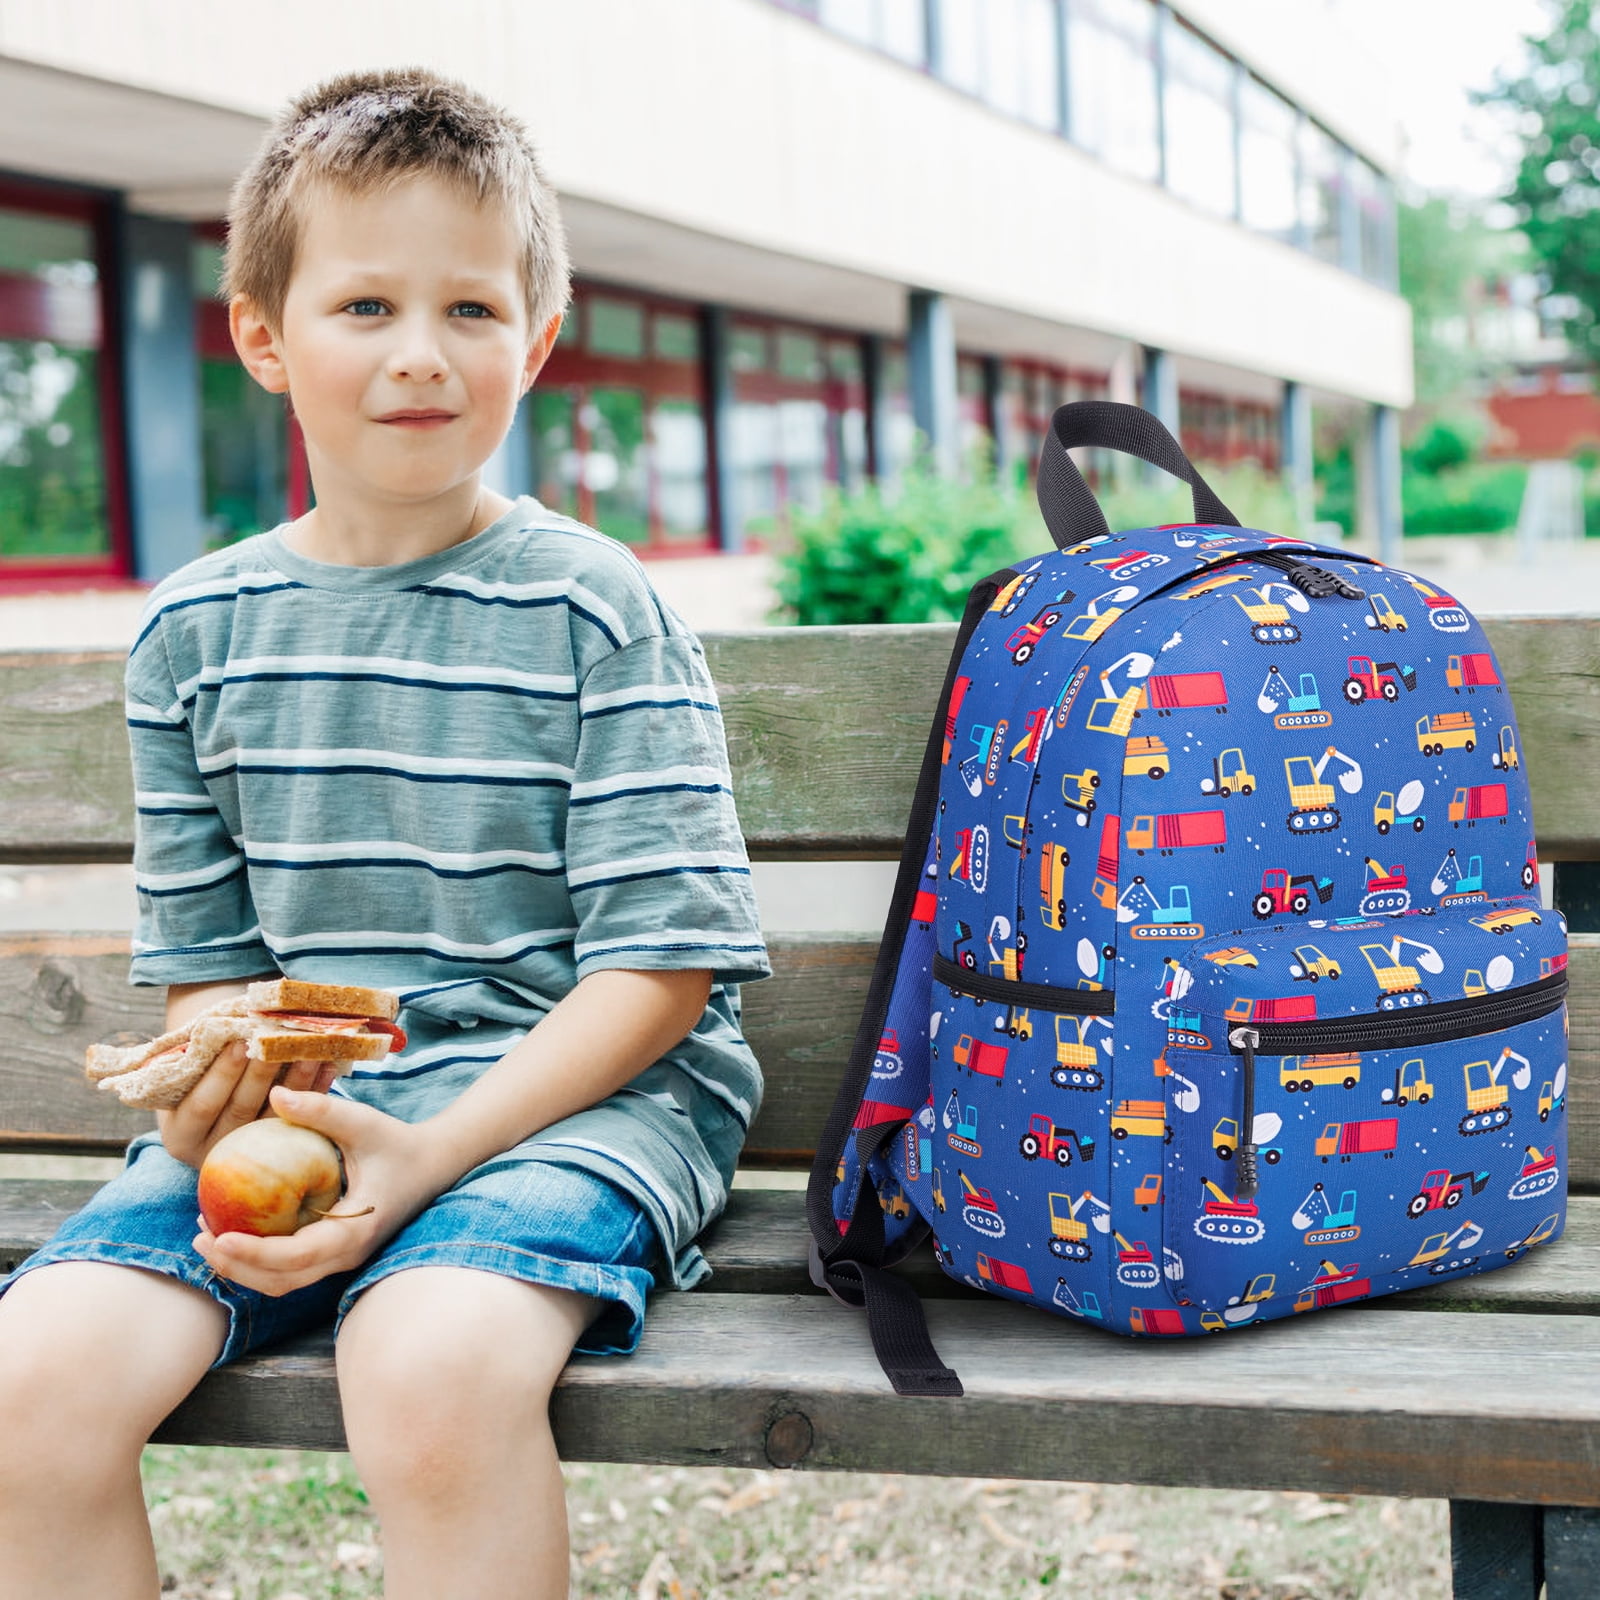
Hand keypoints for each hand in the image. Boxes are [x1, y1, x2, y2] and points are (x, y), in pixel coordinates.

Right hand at [158, 1043, 342, 1168]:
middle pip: (240, 1110)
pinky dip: (314, 1092)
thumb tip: (233, 1025)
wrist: (214, 1103)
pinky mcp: (278, 1148)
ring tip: (310, 1049)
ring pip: (274, 1116)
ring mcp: (247, 1152)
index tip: (239, 1043)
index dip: (221, 1074)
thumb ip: (201, 1062)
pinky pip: (299, 1120)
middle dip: (261, 1073)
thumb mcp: (189, 1076)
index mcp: (181, 1134)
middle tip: (279, 1043)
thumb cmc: (198, 1078)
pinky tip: (326, 1067)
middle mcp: (212, 1149)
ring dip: (295, 1081)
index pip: (202, 1104)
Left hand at [195, 1086, 436, 1296]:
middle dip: (235, 1267)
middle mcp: (345, 1254)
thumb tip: (276, 1095)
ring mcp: (339, 1257)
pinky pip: (289, 1266)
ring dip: (242, 1266)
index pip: (297, 1257)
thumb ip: (321, 1110)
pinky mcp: (332, 1251)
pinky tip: (233, 1226)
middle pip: (281, 1281)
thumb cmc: (398, 1142)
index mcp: (355, 1232)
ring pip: (282, 1281)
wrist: (433, 1165)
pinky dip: (257, 1256)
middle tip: (200, 1237)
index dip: (254, 1254)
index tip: (218, 1237)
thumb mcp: (363, 1122)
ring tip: (207, 1234)